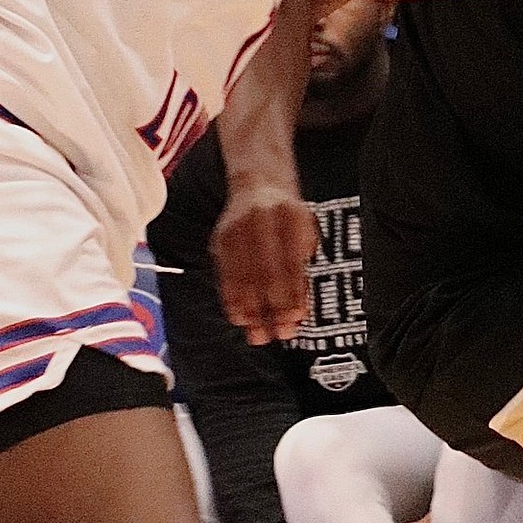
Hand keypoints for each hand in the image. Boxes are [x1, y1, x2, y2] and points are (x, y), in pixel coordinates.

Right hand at [211, 184, 316, 344]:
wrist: (258, 187)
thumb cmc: (287, 220)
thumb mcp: (303, 234)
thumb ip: (301, 268)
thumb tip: (298, 312)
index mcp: (290, 215)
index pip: (292, 261)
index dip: (294, 293)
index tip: (297, 317)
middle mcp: (261, 219)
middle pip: (266, 271)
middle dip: (273, 306)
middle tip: (280, 333)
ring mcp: (236, 228)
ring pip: (242, 277)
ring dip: (251, 311)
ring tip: (259, 335)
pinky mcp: (219, 239)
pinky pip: (224, 275)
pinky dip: (232, 300)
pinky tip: (240, 318)